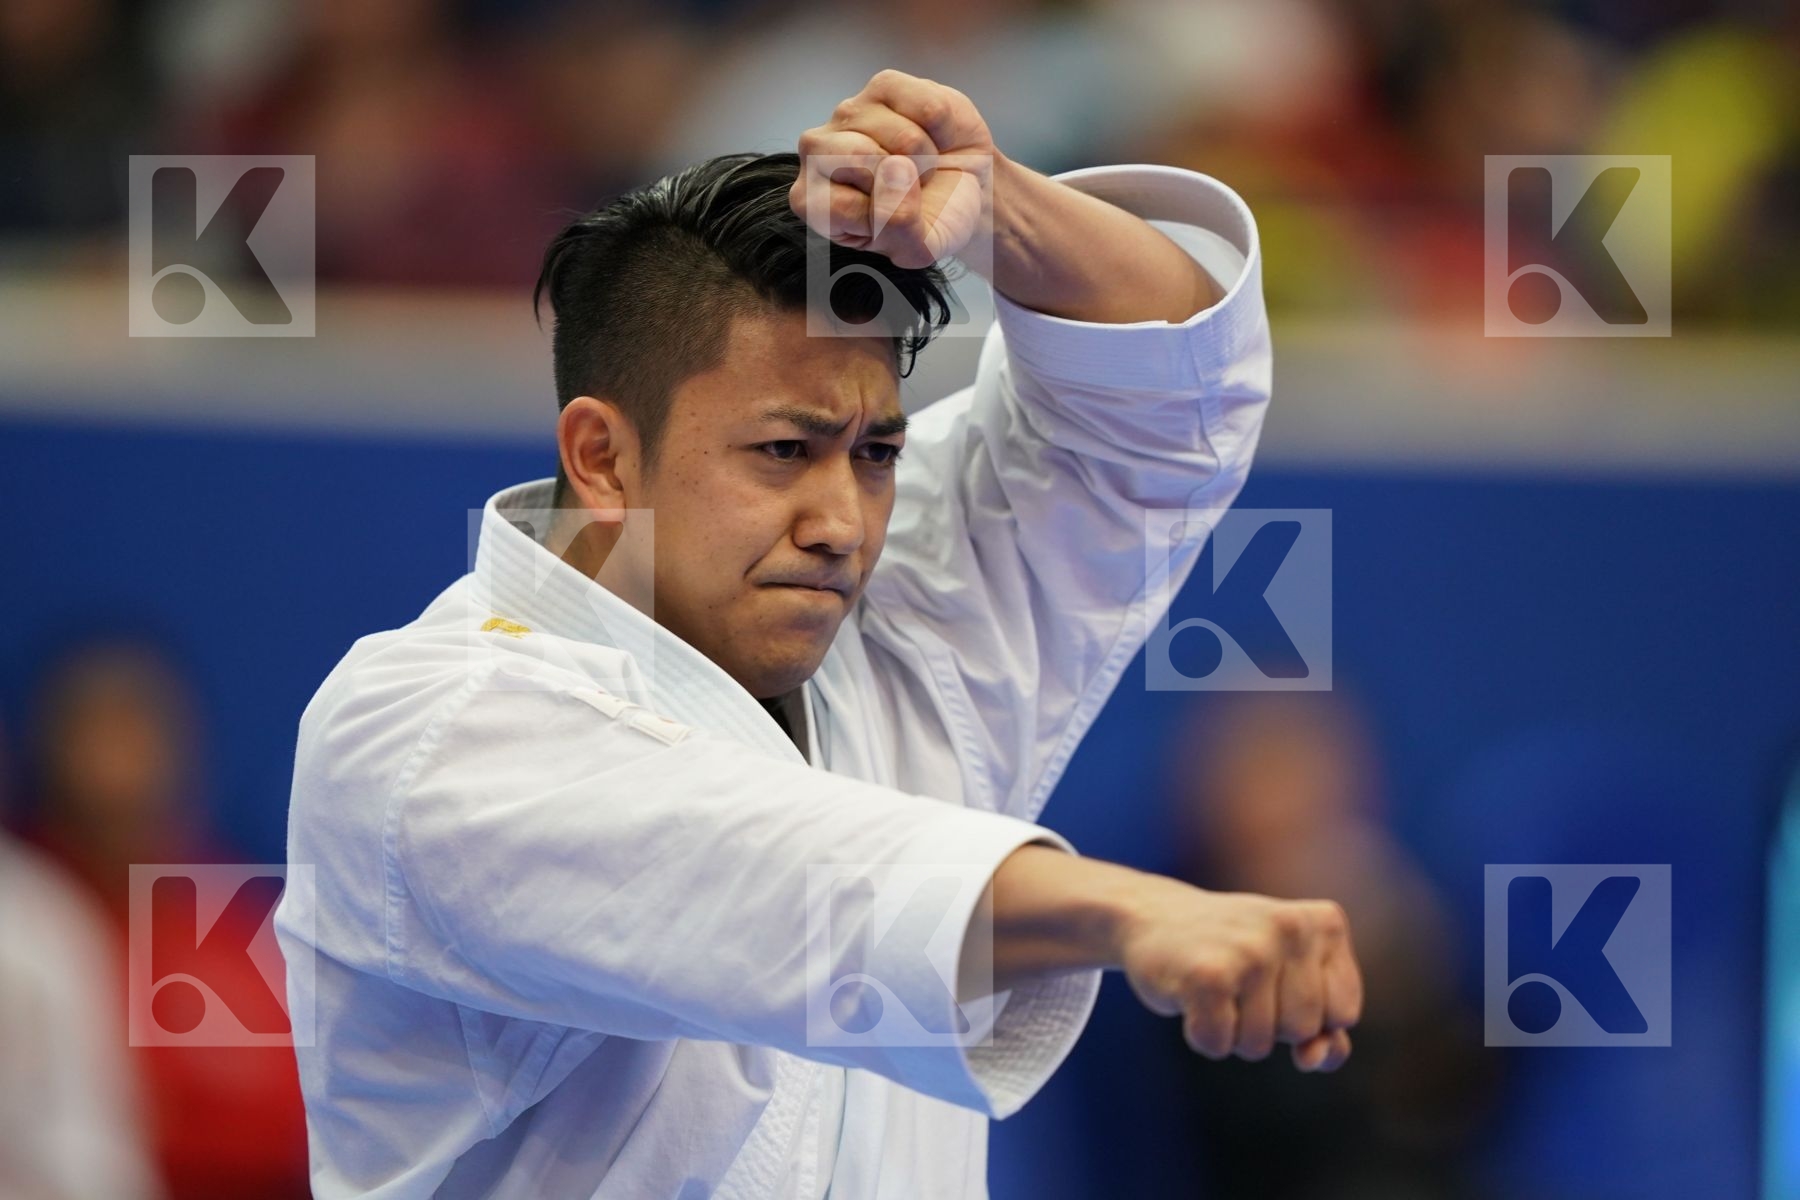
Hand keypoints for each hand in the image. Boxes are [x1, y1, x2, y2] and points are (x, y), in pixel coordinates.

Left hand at [789, 69, 998, 268]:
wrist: (967, 188)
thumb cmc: (933, 220)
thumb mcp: (920, 248)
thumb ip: (898, 226)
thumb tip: (894, 167)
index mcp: (813, 202)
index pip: (839, 206)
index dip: (881, 216)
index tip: (895, 220)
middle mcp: (817, 153)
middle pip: (860, 158)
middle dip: (904, 181)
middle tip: (912, 189)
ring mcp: (848, 114)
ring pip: (899, 135)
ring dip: (926, 158)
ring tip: (922, 166)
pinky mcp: (883, 86)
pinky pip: (924, 107)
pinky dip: (942, 130)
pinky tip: (934, 138)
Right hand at [1117, 879, 1363, 1071]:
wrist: (1153, 916)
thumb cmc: (1234, 953)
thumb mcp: (1290, 977)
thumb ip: (1324, 1024)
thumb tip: (1313, 1059)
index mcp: (1325, 923)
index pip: (1342, 1013)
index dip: (1307, 1014)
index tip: (1275, 978)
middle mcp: (1291, 928)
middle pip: (1302, 1030)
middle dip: (1268, 1024)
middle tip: (1238, 980)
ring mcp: (1249, 950)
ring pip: (1258, 1045)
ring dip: (1232, 1031)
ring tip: (1215, 985)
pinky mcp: (1207, 975)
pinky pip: (1217, 1045)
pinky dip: (1200, 1035)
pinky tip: (1189, 996)